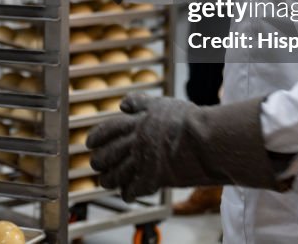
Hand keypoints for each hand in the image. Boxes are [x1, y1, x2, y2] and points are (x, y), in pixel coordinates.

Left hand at [87, 93, 291, 201]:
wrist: (207, 139)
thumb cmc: (191, 120)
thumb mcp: (163, 103)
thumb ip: (141, 103)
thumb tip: (122, 105)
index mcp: (138, 122)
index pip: (108, 129)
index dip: (97, 136)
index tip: (89, 142)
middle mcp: (137, 142)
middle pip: (109, 154)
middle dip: (100, 160)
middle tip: (95, 164)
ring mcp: (144, 162)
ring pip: (117, 174)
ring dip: (109, 179)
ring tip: (106, 182)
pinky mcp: (154, 179)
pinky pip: (134, 190)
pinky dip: (128, 193)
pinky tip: (127, 194)